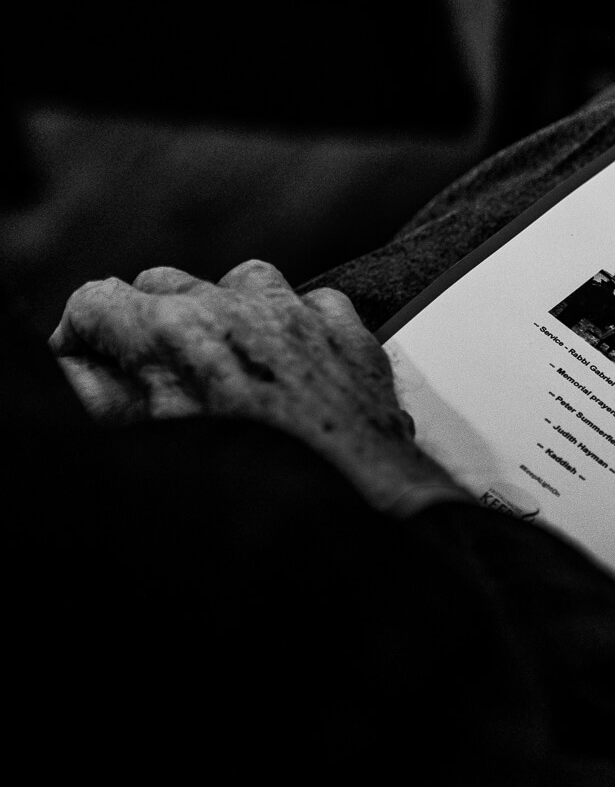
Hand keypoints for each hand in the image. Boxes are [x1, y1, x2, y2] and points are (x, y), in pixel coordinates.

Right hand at [50, 260, 464, 512]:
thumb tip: (85, 367)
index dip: (83, 336)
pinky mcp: (349, 332)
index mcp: (175, 336)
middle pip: (163, 282)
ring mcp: (299, 316)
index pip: (97, 302)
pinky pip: (314, 304)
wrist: (360, 505)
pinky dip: (300, 326)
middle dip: (148, 318)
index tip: (90, 362)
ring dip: (227, 309)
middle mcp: (236, 310)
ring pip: (243, 280)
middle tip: (152, 368)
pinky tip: (296, 362)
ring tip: (228, 358)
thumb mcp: (156, 447)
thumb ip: (106, 399)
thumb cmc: (259, 486)